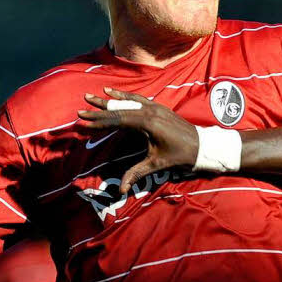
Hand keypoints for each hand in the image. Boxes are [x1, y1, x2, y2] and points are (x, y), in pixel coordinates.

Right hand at [79, 88, 198, 194]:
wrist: (200, 144)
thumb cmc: (179, 154)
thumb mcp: (157, 165)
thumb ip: (136, 173)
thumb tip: (120, 190)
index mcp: (148, 123)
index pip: (118, 120)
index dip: (99, 121)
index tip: (83, 121)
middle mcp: (150, 111)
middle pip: (120, 109)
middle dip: (99, 110)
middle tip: (81, 108)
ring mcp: (155, 107)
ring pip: (128, 101)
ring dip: (109, 99)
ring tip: (93, 95)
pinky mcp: (158, 107)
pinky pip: (138, 99)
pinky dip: (124, 95)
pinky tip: (112, 92)